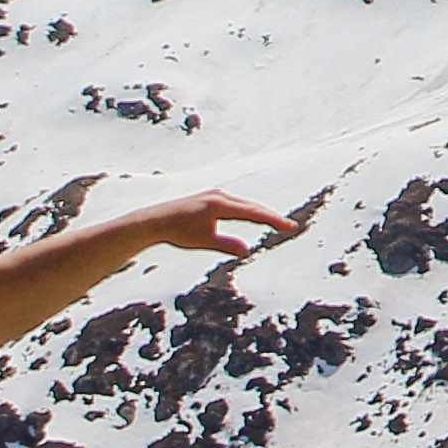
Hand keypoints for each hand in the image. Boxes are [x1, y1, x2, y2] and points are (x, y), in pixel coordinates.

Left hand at [144, 189, 302, 260]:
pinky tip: (255, 217)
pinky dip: (250, 211)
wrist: (156, 220)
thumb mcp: (203, 241)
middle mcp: (221, 196)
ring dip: (262, 213)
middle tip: (291, 227)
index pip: (253, 213)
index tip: (289, 227)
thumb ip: (226, 245)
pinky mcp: (213, 199)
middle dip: (272, 217)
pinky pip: (237, 204)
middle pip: (253, 206)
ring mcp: (217, 196)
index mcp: (220, 205)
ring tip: (279, 223)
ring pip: (246, 204)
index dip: (273, 220)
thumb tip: (247, 251)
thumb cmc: (178, 232)